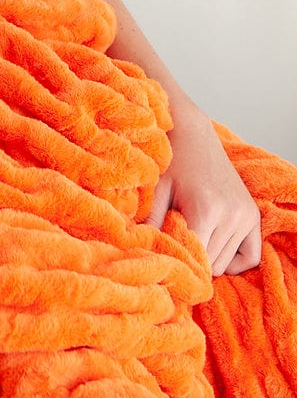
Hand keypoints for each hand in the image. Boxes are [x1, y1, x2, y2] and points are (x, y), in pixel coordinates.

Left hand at [145, 103, 261, 275]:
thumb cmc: (171, 159)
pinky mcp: (253, 215)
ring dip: (206, 256)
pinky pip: (251, 256)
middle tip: (174, 240)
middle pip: (209, 264)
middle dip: (190, 258)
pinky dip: (233, 259)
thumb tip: (145, 252)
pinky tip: (213, 247)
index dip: (176, 260)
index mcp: (206, 210)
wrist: (192, 132)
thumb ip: (151, 222)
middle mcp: (231, 215)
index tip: (164, 255)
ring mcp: (245, 216)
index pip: (194, 258)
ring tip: (189, 234)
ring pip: (224, 263)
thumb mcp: (156, 190)